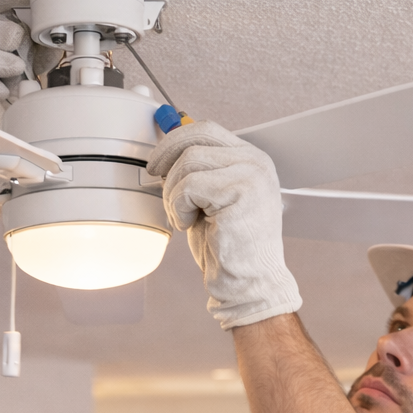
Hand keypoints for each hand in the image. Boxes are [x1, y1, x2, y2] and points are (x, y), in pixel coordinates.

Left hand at [147, 121, 301, 328]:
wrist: (248, 282)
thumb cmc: (228, 247)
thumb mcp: (209, 200)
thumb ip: (198, 172)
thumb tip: (167, 151)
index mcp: (251, 160)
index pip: (207, 130)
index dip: (175, 140)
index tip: (157, 161)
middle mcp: (256, 163)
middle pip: (197, 137)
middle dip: (167, 159)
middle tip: (156, 181)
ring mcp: (252, 175)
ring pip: (188, 162)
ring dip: (173, 193)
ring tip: (182, 217)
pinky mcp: (242, 192)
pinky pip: (190, 186)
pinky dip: (179, 207)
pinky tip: (190, 224)